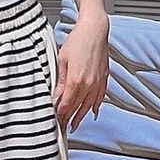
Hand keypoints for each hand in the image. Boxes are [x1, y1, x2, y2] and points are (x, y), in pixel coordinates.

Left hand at [52, 16, 108, 130]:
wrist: (95, 31)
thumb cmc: (77, 41)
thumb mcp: (62, 61)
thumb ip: (60, 82)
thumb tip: (55, 97)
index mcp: (76, 81)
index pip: (66, 105)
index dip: (60, 115)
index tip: (55, 122)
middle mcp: (89, 85)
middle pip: (77, 108)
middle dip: (69, 119)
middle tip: (63, 128)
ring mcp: (98, 83)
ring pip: (89, 106)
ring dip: (81, 116)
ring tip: (74, 125)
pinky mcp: (104, 79)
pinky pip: (99, 98)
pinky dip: (94, 107)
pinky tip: (91, 112)